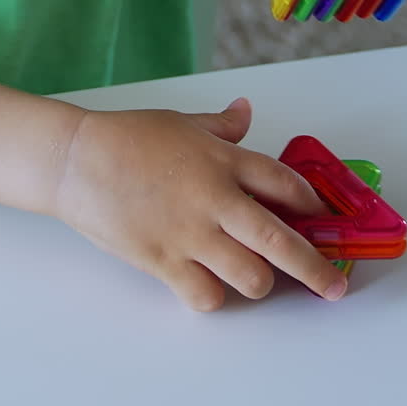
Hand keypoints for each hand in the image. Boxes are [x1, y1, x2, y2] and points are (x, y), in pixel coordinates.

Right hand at [53, 98, 345, 311]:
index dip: (311, 204)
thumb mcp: (179, 122)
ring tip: (256, 277)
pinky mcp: (164, 261)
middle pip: (282, 241)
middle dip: (314, 269)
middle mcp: (214, 198)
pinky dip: (213, 296)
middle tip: (330, 285)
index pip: (285, 183)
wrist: (75, 159)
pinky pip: (207, 296)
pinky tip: (209, 283)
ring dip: (260, 282)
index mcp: (221, 159)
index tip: (320, 216)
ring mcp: (190, 233)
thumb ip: (220, 124)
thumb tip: (246, 109)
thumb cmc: (126, 136)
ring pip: (252, 277)